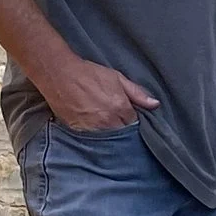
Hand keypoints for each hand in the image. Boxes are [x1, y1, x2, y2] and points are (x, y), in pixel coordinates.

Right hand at [41, 55, 159, 131]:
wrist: (60, 75)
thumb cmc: (88, 74)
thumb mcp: (117, 78)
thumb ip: (137, 93)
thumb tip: (155, 104)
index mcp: (120, 108)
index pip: (135, 124)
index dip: (133, 121)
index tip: (129, 118)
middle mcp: (108, 121)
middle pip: (123, 135)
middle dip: (124, 132)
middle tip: (119, 125)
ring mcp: (93, 129)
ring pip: (109, 141)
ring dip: (111, 137)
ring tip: (107, 129)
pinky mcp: (79, 132)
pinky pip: (93, 141)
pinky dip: (96, 139)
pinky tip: (95, 132)